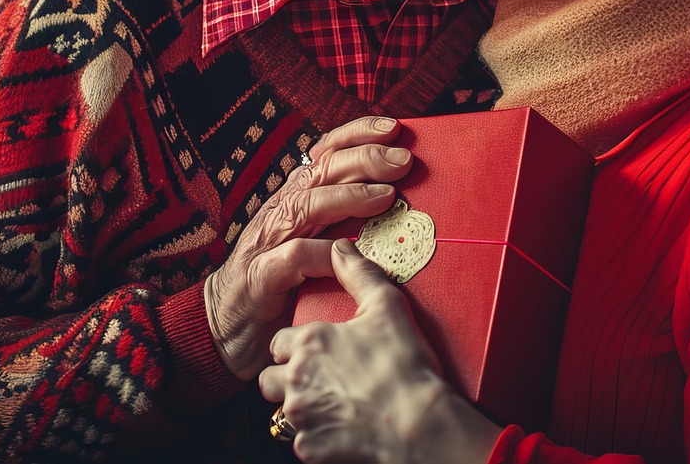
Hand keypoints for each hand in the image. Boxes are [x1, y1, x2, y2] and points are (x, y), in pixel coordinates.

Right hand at [205, 116, 412, 380]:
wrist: (225, 328)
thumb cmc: (284, 283)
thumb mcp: (317, 241)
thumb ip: (345, 220)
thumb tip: (400, 202)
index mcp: (296, 198)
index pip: (326, 153)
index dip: (357, 134)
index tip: (394, 128)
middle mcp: (282, 211)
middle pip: (322, 170)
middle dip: (364, 158)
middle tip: (403, 159)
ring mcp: (268, 242)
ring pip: (306, 205)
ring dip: (348, 196)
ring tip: (387, 195)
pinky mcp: (261, 277)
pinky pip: (292, 257)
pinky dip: (320, 253)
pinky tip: (345, 253)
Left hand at [259, 240, 500, 462]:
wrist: (419, 425)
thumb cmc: (404, 364)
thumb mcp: (386, 305)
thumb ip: (357, 271)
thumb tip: (342, 246)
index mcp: (309, 341)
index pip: (279, 342)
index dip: (297, 345)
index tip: (318, 349)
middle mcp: (296, 378)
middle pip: (270, 378)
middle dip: (288, 378)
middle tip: (320, 377)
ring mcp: (301, 417)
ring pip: (281, 412)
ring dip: (300, 407)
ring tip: (331, 402)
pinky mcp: (310, 448)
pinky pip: (302, 442)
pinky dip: (317, 436)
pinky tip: (343, 426)